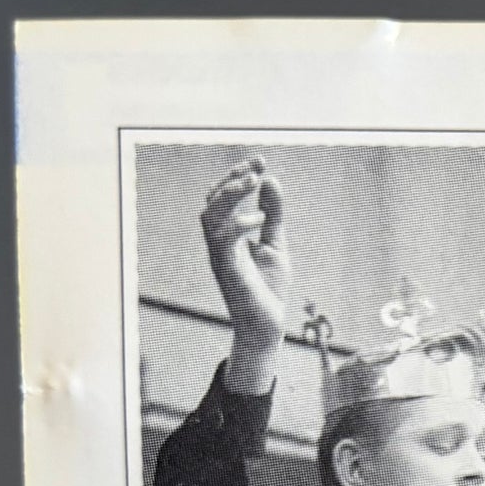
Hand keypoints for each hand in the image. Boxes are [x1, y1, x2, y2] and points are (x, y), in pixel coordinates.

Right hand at [200, 156, 290, 390]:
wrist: (269, 324)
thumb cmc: (269, 287)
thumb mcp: (275, 243)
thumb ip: (273, 214)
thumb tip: (271, 181)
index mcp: (228, 234)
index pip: (224, 197)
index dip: (239, 175)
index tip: (261, 161)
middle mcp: (218, 241)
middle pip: (211, 201)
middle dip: (232, 179)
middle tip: (256, 167)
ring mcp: (219, 254)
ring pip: (209, 216)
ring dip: (229, 195)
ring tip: (252, 182)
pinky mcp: (225, 269)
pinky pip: (222, 240)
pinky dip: (238, 224)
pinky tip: (259, 219)